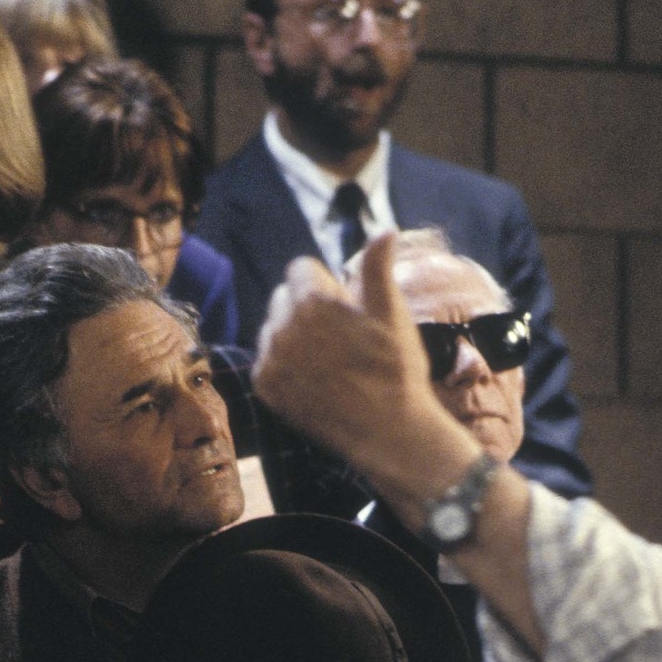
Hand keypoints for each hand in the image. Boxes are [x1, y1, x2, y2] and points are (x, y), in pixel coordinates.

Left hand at [253, 234, 474, 492]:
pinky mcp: (265, 387)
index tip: (347, 308)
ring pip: (274, 328)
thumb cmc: (395, 368)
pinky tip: (314, 378)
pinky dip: (285, 365)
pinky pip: (268, 360)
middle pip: (285, 297)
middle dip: (308, 308)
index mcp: (310, 301)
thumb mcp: (391, 312)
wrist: (387, 431)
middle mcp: (281, 327)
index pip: (301, 269)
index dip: (327, 285)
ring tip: (329, 360)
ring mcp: (270, 359)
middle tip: (341, 336)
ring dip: (294, 336)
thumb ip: (377, 268)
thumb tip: (384, 230)